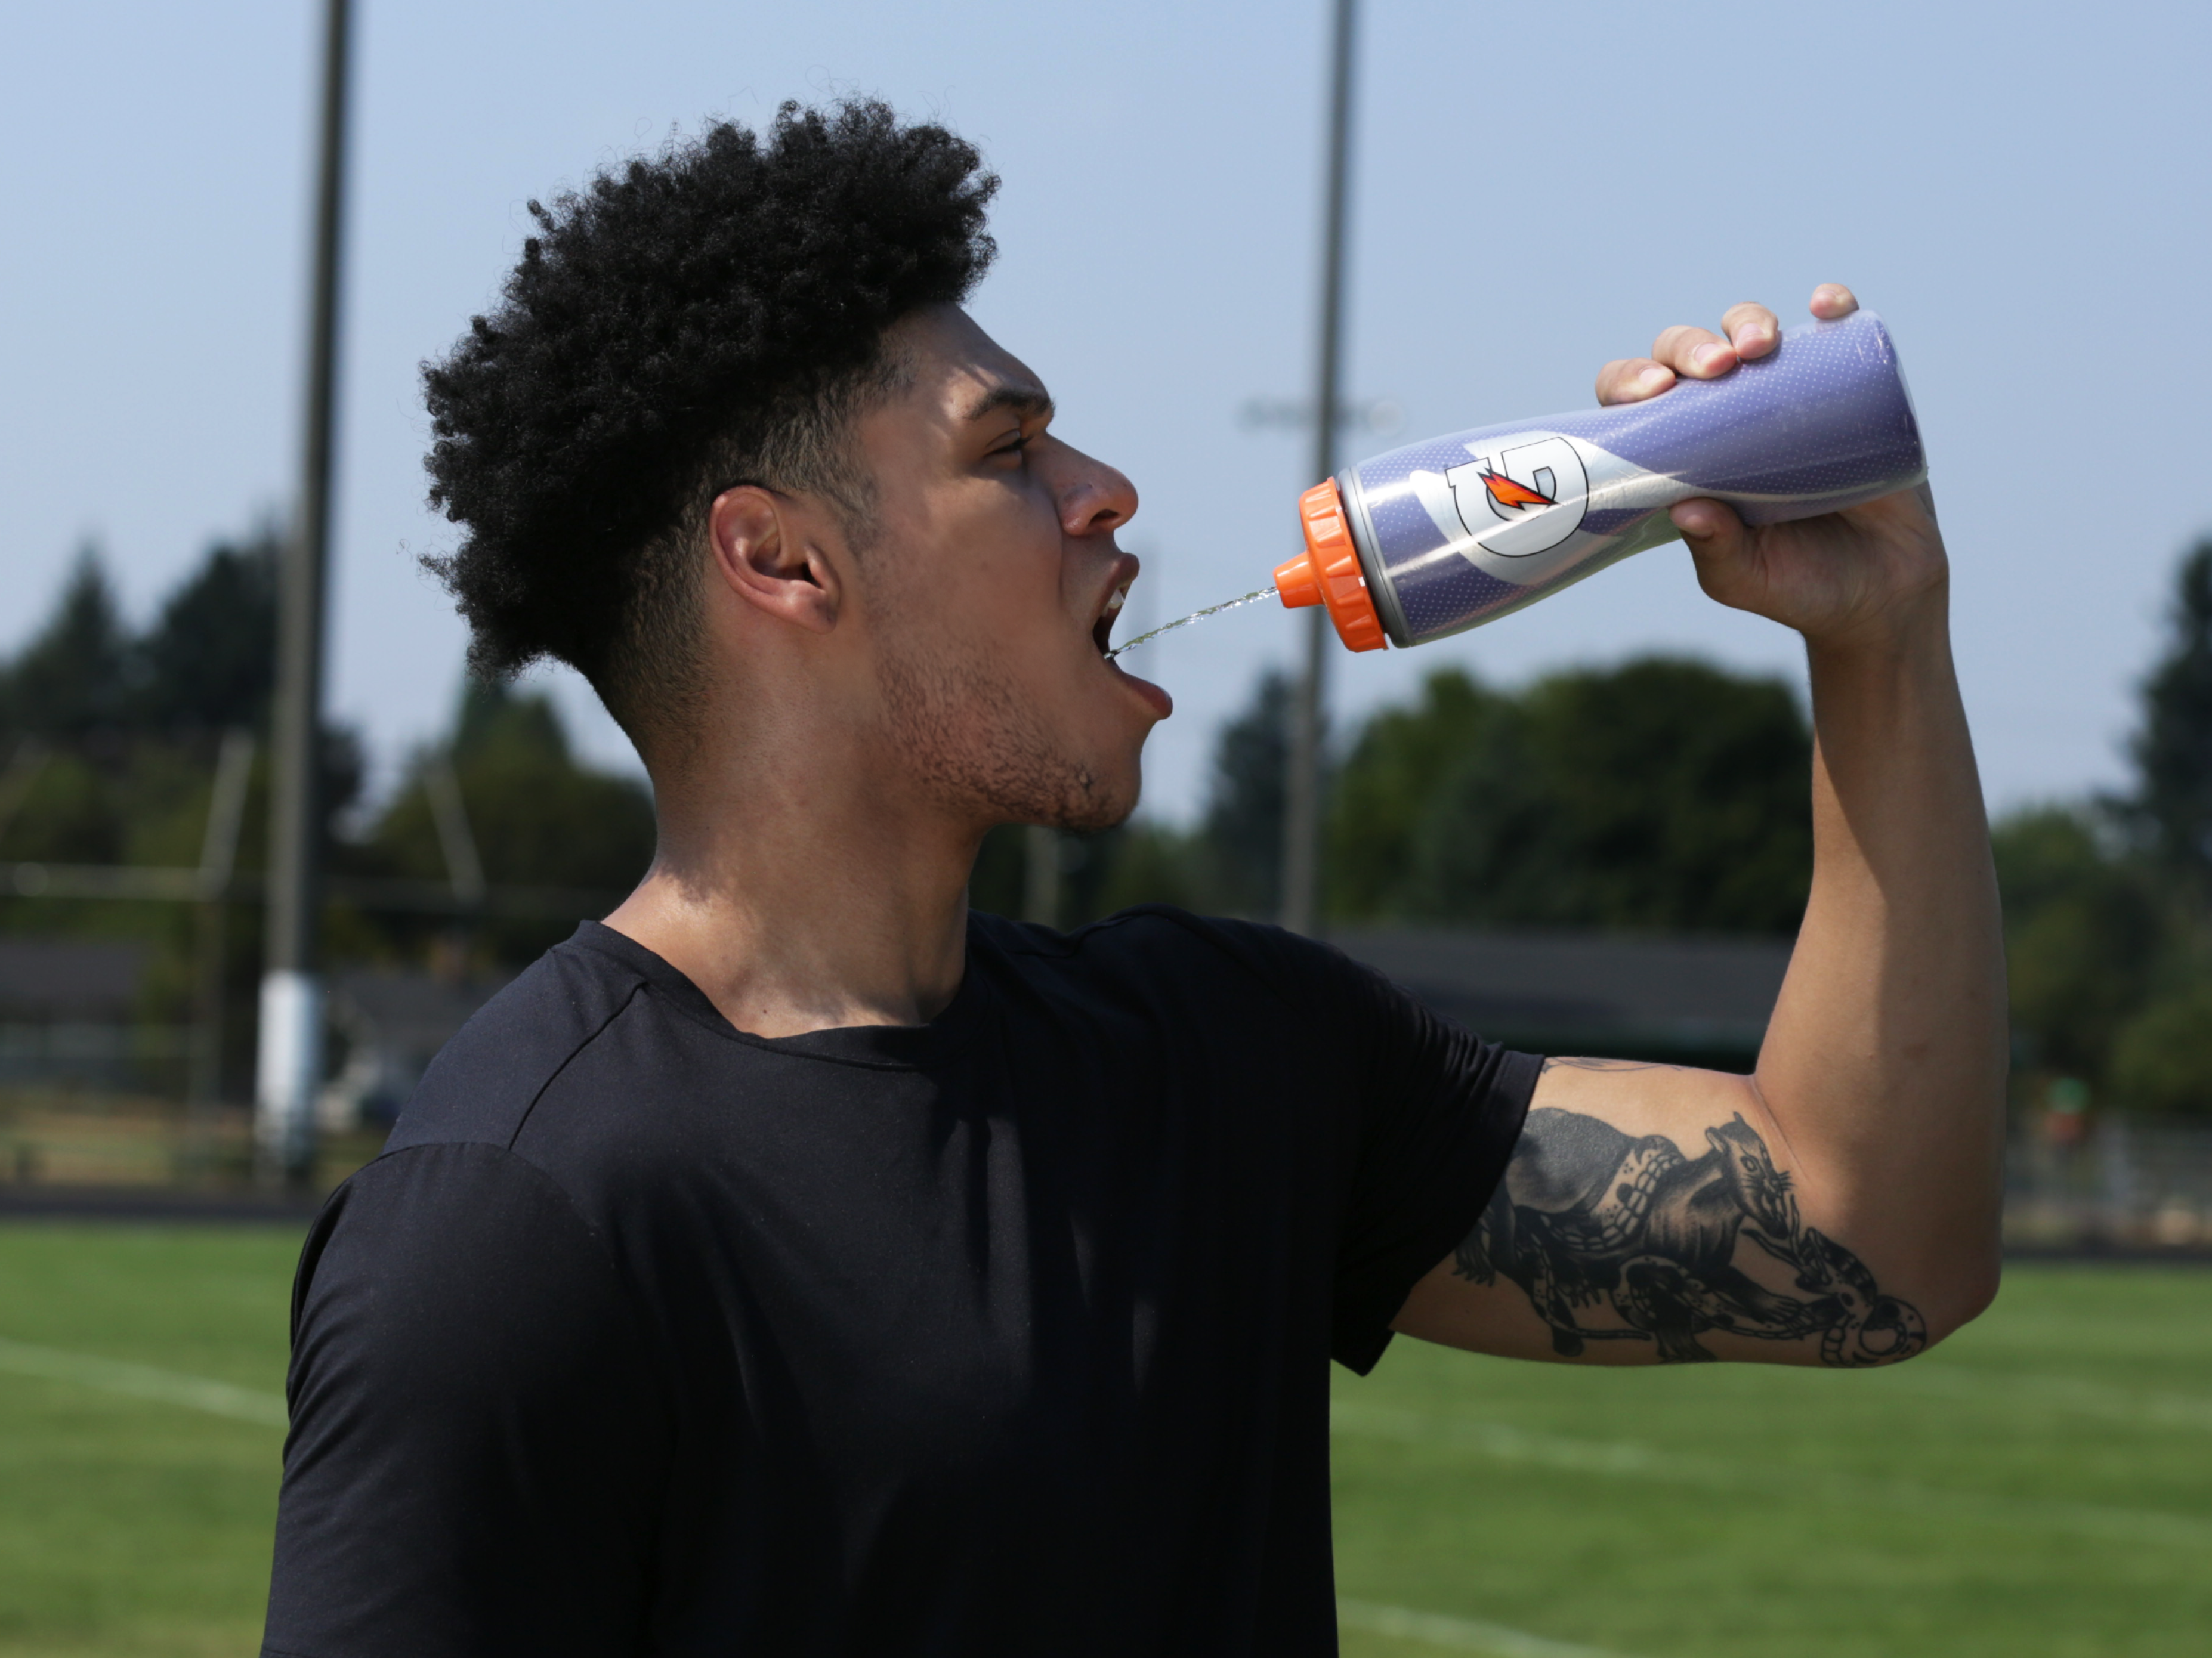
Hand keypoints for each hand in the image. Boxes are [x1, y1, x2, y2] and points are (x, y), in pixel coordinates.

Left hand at [1594, 285, 1947, 651]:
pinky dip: (1831, 306)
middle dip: (1691, 347)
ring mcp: (1788, 395)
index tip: (1650, 392)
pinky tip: (1826, 305)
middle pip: (1689, 355)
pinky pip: (1835, 333)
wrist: (1880, 591)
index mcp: (1683, 454)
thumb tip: (1685, 510)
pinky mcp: (1849, 388)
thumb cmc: (1796, 586)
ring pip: (1753, 333)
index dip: (1632, 382)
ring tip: (1761, 346)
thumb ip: (1716, 552)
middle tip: (1715, 368)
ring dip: (1749, 322)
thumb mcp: (1745, 579)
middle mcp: (1727, 415)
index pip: (1638, 402)